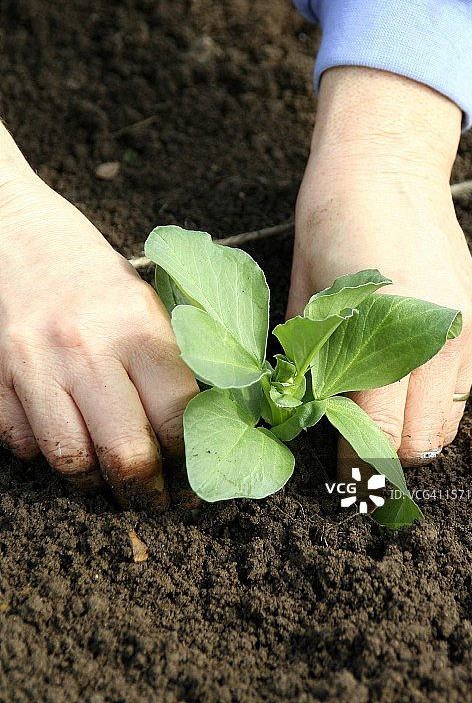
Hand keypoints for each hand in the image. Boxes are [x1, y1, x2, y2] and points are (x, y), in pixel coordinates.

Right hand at [0, 127, 197, 509]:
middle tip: (160, 503)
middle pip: (127, 452)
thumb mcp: (139, 296)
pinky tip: (63, 443)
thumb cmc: (83, 262)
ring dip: (95, 486)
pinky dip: (44, 456)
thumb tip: (199, 419)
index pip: (178, 415)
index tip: (199, 481)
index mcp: (137, 324)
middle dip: (149, 494)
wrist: (7, 222)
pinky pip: (22, 444)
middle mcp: (86, 348)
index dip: (193, 461)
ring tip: (112, 486)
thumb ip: (166, 354)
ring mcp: (33, 364)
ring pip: (71, 461)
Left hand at [287, 68, 471, 468]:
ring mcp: (467, 329)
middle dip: (385, 457)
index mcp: (388, 328)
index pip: (380, 430)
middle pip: (421, 439)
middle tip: (352, 452)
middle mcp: (440, 335)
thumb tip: (302, 411)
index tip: (339, 476)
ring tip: (376, 422)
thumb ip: (308, 360)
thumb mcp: (305, 294)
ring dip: (412, 432)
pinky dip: (430, 400)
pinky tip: (401, 386)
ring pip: (447, 420)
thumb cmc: (330, 220)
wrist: (384, 163)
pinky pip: (459, 386)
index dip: (357, 462)